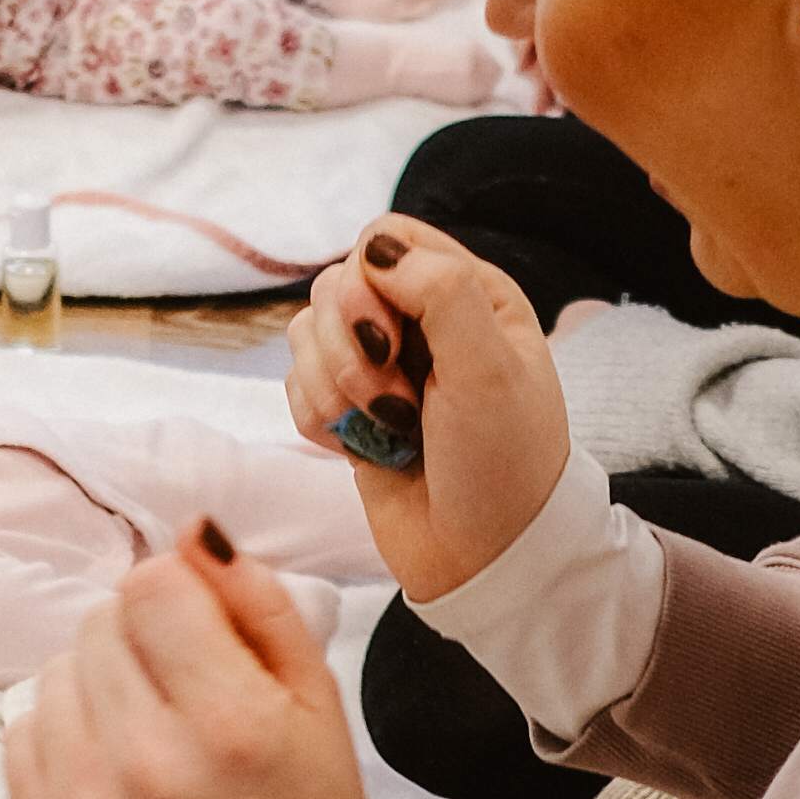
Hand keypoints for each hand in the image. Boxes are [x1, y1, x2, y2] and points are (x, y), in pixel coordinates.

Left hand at [6, 541, 369, 798]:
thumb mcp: (316, 700)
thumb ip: (258, 603)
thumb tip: (192, 533)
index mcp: (229, 722)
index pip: (151, 586)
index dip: (175, 593)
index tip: (196, 629)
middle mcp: (150, 763)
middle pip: (101, 623)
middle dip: (139, 638)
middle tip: (178, 689)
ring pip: (56, 672)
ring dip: (97, 686)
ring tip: (145, 730)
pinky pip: (22, 732)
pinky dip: (63, 735)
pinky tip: (110, 765)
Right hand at [283, 222, 568, 608]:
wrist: (486, 559)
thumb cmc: (504, 464)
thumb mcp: (489, 368)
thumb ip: (441, 290)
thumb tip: (375, 246)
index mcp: (468, 293)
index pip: (385, 239)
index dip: (372, 282)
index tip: (396, 339)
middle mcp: (420, 321)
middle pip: (334, 284)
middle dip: (350, 347)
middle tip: (397, 401)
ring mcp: (379, 366)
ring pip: (305, 334)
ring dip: (335, 387)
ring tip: (387, 429)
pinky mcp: (347, 411)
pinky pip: (295, 386)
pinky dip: (319, 419)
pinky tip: (363, 448)